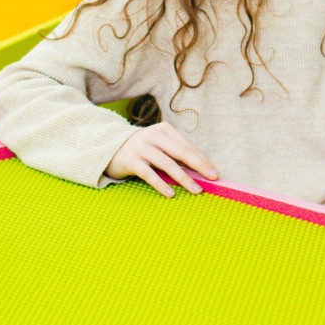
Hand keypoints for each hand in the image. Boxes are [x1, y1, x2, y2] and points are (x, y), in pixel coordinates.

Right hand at [105, 122, 219, 195]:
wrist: (110, 149)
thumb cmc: (143, 150)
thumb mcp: (159, 146)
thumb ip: (175, 153)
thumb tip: (199, 170)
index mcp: (164, 130)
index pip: (187, 145)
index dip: (201, 158)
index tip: (214, 171)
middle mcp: (153, 136)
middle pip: (181, 151)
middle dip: (199, 165)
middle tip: (213, 177)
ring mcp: (141, 147)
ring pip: (167, 163)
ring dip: (184, 178)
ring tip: (196, 190)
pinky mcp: (131, 161)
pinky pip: (149, 174)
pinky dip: (161, 184)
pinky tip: (171, 194)